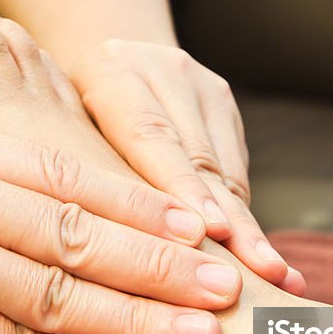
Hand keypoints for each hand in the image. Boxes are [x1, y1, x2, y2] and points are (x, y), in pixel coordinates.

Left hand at [72, 39, 305, 294]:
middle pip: (200, 159)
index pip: (151, 137)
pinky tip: (262, 262)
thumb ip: (77, 177)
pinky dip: (242, 218)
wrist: (96, 57)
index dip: (181, 188)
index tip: (210, 233)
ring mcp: (202, 84)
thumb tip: (86, 250)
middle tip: (263, 271)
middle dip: (233, 223)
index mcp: (113, 72)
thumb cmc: (60, 115)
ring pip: (225, 170)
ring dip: (250, 229)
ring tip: (276, 277)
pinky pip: (233, 171)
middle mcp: (165, 71)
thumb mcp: (57, 132)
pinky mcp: (224, 104)